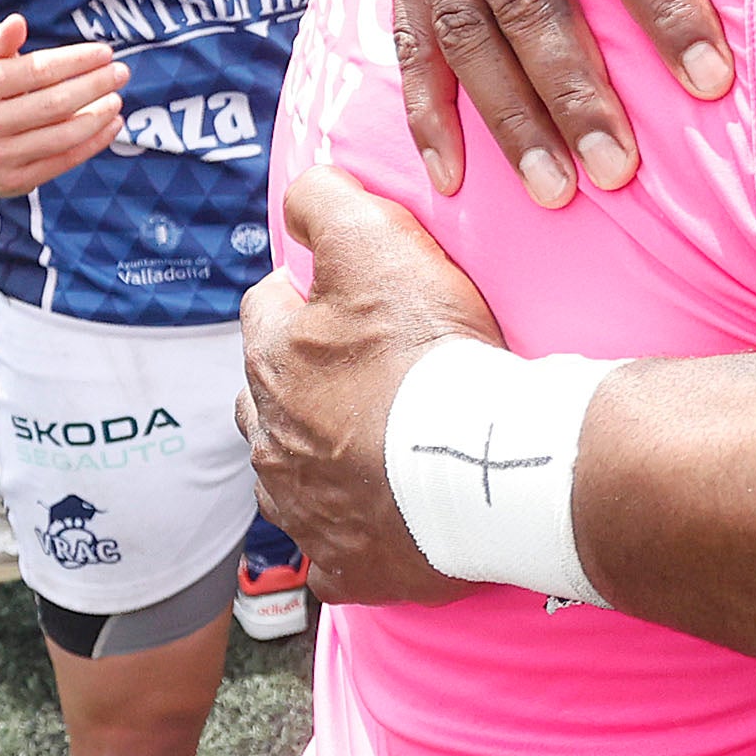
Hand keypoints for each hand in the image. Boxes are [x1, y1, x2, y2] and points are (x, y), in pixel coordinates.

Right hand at [0, 14, 125, 195]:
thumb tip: (18, 22)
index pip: (36, 71)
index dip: (76, 61)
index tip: (104, 52)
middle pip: (54, 104)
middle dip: (94, 85)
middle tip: (121, 72)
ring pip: (62, 136)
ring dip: (98, 116)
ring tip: (117, 98)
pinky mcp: (12, 181)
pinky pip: (62, 161)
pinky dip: (93, 143)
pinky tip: (111, 125)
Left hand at [238, 169, 499, 607]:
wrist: (487, 463)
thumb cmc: (434, 353)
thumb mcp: (380, 243)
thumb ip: (329, 202)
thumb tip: (302, 191)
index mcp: (274, 359)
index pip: (267, 306)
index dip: (309, 294)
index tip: (354, 299)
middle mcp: (272, 438)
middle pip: (269, 397)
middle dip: (301, 381)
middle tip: (367, 374)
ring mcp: (304, 508)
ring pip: (291, 476)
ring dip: (319, 458)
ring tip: (375, 446)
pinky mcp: (345, 564)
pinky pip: (332, 552)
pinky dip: (352, 533)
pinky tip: (386, 519)